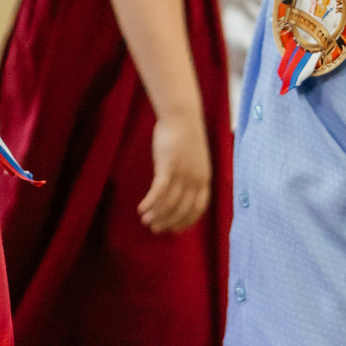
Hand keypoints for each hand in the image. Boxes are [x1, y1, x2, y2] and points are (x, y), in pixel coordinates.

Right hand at [138, 110, 210, 232]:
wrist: (182, 116)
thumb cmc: (185, 135)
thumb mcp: (194, 159)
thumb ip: (190, 174)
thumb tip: (180, 188)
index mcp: (204, 179)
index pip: (198, 208)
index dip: (186, 221)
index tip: (174, 230)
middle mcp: (195, 180)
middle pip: (182, 209)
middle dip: (168, 222)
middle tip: (155, 229)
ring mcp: (182, 174)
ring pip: (169, 203)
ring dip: (157, 215)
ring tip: (145, 221)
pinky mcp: (168, 167)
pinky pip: (159, 191)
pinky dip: (150, 203)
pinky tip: (141, 209)